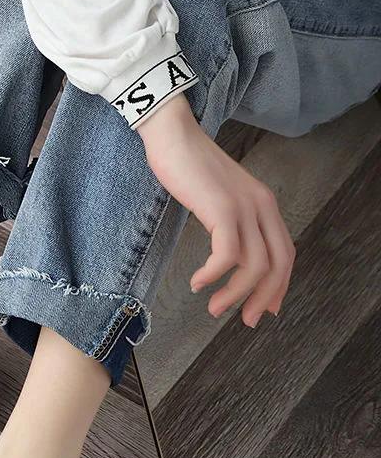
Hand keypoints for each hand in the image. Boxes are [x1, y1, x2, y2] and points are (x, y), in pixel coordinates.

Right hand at [137, 95, 294, 326]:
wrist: (173, 137)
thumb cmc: (189, 169)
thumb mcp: (219, 201)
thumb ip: (232, 227)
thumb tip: (233, 262)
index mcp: (265, 205)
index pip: (284, 254)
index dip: (278, 287)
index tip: (264, 310)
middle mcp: (262, 206)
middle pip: (276, 265)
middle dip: (262, 298)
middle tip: (245, 320)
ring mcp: (244, 207)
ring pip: (253, 265)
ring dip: (234, 294)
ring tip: (213, 307)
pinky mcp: (222, 209)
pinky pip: (227, 254)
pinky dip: (213, 275)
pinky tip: (198, 282)